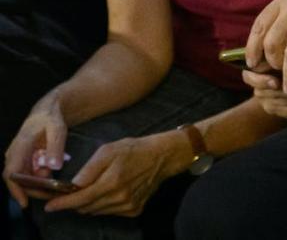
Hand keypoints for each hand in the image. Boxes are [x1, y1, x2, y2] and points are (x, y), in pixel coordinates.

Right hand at [4, 97, 68, 207]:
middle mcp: (14, 155)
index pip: (11, 172)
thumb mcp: (57, 129)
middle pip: (19, 180)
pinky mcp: (24, 161)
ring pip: (26, 179)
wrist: (46, 113)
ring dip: (39, 186)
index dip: (16, 189)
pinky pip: (30, 175)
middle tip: (52, 195)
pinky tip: (55, 180)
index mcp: (20, 146)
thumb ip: (56, 147)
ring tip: (58, 188)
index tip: (24, 202)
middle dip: (34, 191)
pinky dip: (42, 179)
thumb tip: (53, 167)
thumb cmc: (51, 119)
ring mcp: (18, 159)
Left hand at [43, 132, 187, 216]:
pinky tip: (109, 192)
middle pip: (86, 208)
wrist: (162, 156)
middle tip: (68, 194)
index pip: (79, 199)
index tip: (49, 206)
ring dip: (89, 203)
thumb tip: (73, 186)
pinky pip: (110, 212)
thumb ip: (89, 169)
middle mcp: (119, 198)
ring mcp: (128, 206)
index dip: (61, 204)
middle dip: (74, 202)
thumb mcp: (108, 150)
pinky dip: (103, 205)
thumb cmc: (134, 149)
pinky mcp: (134, 210)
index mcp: (111, 182)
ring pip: (96, 211)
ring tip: (91, 189)